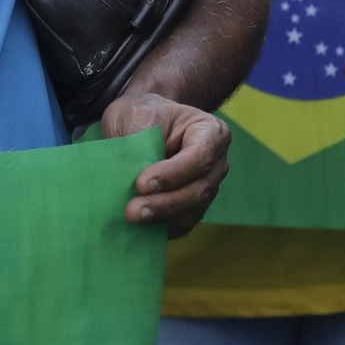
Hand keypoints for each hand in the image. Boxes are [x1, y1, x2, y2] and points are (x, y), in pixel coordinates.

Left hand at [98, 93, 229, 233]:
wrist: (144, 123)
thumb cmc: (143, 114)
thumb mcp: (137, 115)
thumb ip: (138, 142)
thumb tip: (128, 176)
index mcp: (210, 132)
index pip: (199, 157)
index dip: (173, 174)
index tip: (142, 183)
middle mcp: (216, 163)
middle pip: (199, 189)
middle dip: (165, 203)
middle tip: (132, 211)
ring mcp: (207, 186)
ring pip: (192, 210)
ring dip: (162, 218)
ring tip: (132, 218)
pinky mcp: (192, 206)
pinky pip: (184, 223)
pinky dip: (163, 228)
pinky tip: (140, 229)